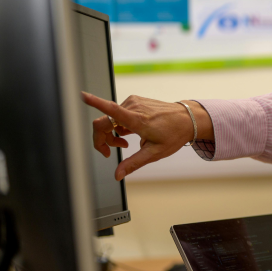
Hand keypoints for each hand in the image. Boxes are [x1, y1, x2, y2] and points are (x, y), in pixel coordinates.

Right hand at [82, 92, 208, 180]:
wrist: (188, 119)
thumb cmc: (174, 135)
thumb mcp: (154, 153)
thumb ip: (133, 163)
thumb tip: (117, 175)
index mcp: (137, 119)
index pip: (112, 110)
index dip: (95, 103)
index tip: (82, 95)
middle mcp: (133, 107)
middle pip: (103, 123)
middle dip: (102, 139)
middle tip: (110, 152)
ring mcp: (134, 102)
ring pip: (109, 119)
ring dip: (112, 134)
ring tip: (126, 143)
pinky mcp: (134, 100)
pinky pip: (117, 114)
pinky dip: (118, 126)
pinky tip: (130, 133)